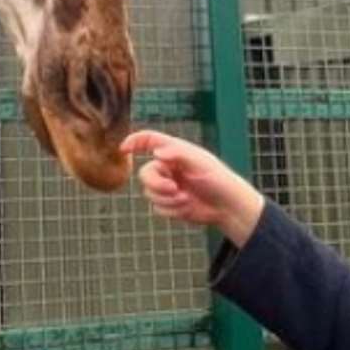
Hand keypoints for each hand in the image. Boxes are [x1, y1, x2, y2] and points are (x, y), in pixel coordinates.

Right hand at [120, 130, 265, 246]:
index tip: (123, 149)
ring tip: (186, 199)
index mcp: (174, 152)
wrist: (227, 207)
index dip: (134, 142)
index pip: (149, 140)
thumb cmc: (217, 179)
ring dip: (167, 198)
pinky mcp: (169, 203)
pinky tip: (187, 207)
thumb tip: (156, 152)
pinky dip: (171, 209)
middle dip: (157, 184)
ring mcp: (167, 186)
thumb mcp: (200, 163)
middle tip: (173, 189)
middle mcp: (168, 168)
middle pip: (145, 174)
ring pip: (149, 193)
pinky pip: (157, 207)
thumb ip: (178, 154)